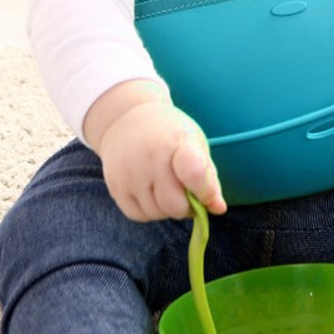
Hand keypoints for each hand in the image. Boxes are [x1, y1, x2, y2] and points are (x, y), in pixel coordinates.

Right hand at [86, 81, 226, 220]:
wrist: (126, 118)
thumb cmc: (169, 134)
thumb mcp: (194, 143)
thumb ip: (208, 177)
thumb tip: (219, 209)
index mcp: (177, 141)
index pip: (194, 173)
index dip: (205, 192)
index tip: (208, 196)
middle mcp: (151, 157)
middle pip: (175, 205)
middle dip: (186, 207)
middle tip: (186, 194)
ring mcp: (130, 173)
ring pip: (157, 213)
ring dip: (167, 209)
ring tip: (167, 188)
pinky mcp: (115, 186)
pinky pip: (138, 215)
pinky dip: (150, 211)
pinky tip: (151, 192)